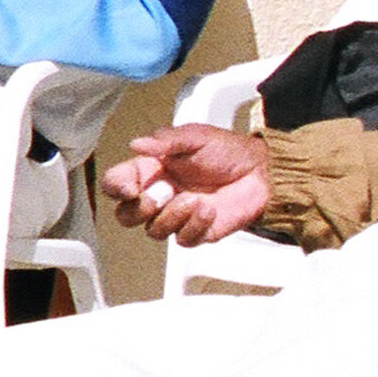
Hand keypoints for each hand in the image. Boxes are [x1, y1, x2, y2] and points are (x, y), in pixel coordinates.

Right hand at [100, 125, 269, 245]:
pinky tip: (209, 210)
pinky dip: (194, 226)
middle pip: (126, 215)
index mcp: (150, 170)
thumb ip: (165, 140)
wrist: (262, 172)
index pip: (116, 183)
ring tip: (195, 199)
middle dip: (140, 208)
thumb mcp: (195, 137)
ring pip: (153, 231)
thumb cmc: (227, 151)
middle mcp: (158, 195)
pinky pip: (183, 239)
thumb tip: (137, 144)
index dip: (115, 188)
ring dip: (172, 216)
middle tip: (163, 194)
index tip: (130, 188)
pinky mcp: (196, 232)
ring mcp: (176, 216)